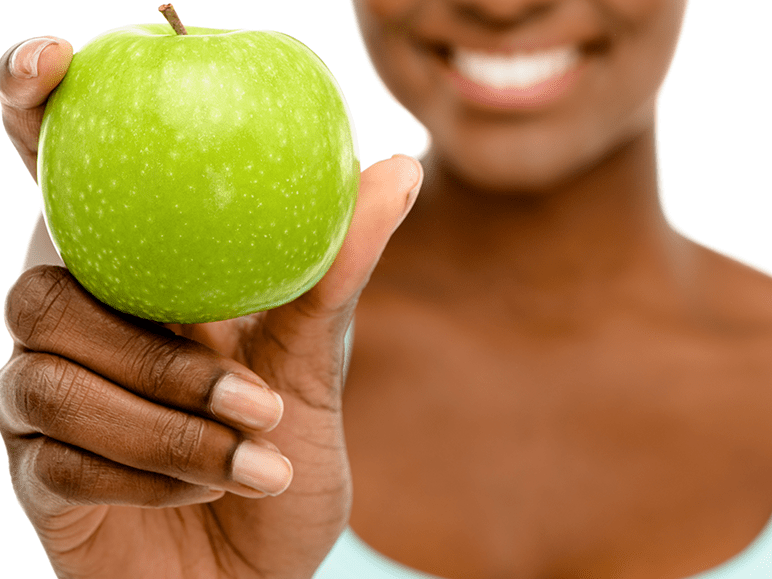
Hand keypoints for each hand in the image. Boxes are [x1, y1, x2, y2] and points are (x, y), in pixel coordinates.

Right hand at [0, 37, 422, 578]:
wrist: (256, 575)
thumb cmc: (278, 459)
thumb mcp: (313, 359)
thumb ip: (334, 268)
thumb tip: (400, 167)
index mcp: (140, 274)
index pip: (64, 173)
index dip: (35, 104)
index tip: (50, 62)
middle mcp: (80, 322)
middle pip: (46, 286)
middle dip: (157, 351)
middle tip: (256, 391)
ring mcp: (45, 395)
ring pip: (52, 372)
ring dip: (169, 419)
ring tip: (258, 450)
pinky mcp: (37, 467)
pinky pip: (64, 454)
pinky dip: (153, 473)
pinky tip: (216, 489)